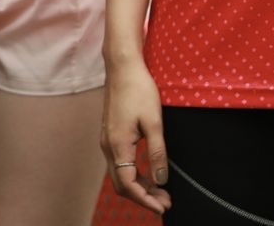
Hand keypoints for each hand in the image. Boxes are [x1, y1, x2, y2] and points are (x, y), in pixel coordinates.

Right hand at [101, 56, 170, 212]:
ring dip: (139, 186)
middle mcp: (108, 146)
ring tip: (162, 191)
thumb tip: (161, 180)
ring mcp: (107, 140)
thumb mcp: (154, 122)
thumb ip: (156, 153)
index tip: (164, 206)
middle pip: (121, 183)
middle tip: (166, 201)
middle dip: (143, 197)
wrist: (122, 67)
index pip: (128, 184)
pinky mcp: (110, 134)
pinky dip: (134, 174)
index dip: (146, 200)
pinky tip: (149, 173)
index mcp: (118, 145)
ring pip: (120, 174)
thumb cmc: (139, 90)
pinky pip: (120, 163)